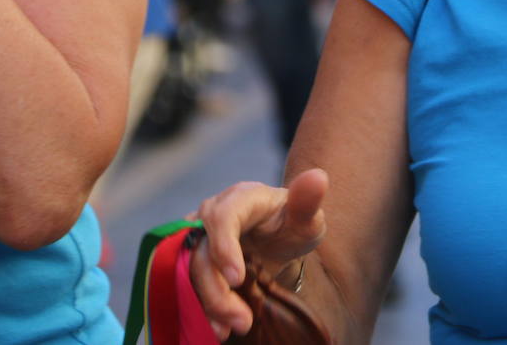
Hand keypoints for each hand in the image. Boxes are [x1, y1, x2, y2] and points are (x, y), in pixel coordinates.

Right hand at [191, 168, 328, 340]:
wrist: (279, 237)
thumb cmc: (294, 222)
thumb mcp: (308, 216)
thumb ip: (309, 201)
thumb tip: (318, 177)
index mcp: (241, 198)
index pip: (223, 218)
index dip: (224, 248)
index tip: (238, 278)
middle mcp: (212, 214)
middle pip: (202, 252)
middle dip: (217, 291)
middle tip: (242, 321)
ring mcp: (200, 237)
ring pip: (190, 272)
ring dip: (207, 304)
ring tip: (228, 330)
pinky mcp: (194, 258)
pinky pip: (188, 283)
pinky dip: (199, 307)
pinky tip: (216, 329)